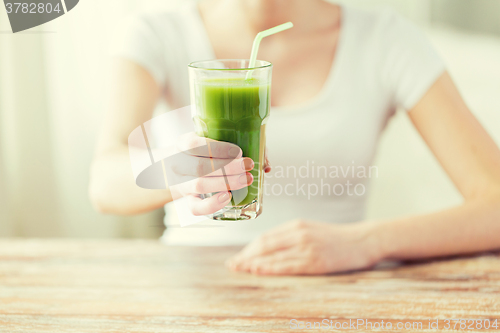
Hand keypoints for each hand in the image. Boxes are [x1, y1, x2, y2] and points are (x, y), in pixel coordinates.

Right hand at [168, 132, 270, 215]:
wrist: (177, 168)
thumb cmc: (203, 152)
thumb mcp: (212, 141)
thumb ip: (239, 146)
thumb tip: (266, 165)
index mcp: (183, 144)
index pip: (194, 144)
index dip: (217, 148)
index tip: (238, 151)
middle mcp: (179, 164)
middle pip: (200, 167)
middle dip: (227, 167)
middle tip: (248, 165)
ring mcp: (182, 184)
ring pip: (199, 185)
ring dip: (225, 183)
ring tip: (246, 180)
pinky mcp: (188, 200)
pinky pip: (195, 207)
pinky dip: (211, 205)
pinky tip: (227, 198)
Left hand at [226, 219, 382, 274]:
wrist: (364, 240)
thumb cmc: (337, 238)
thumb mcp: (312, 231)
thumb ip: (292, 237)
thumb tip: (269, 249)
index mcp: (297, 225)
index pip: (266, 237)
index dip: (249, 248)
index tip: (237, 257)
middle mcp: (299, 233)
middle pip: (264, 244)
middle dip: (246, 255)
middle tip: (232, 265)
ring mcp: (307, 246)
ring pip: (272, 254)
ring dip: (253, 262)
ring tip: (239, 269)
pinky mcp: (316, 260)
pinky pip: (287, 265)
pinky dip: (270, 267)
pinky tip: (258, 270)